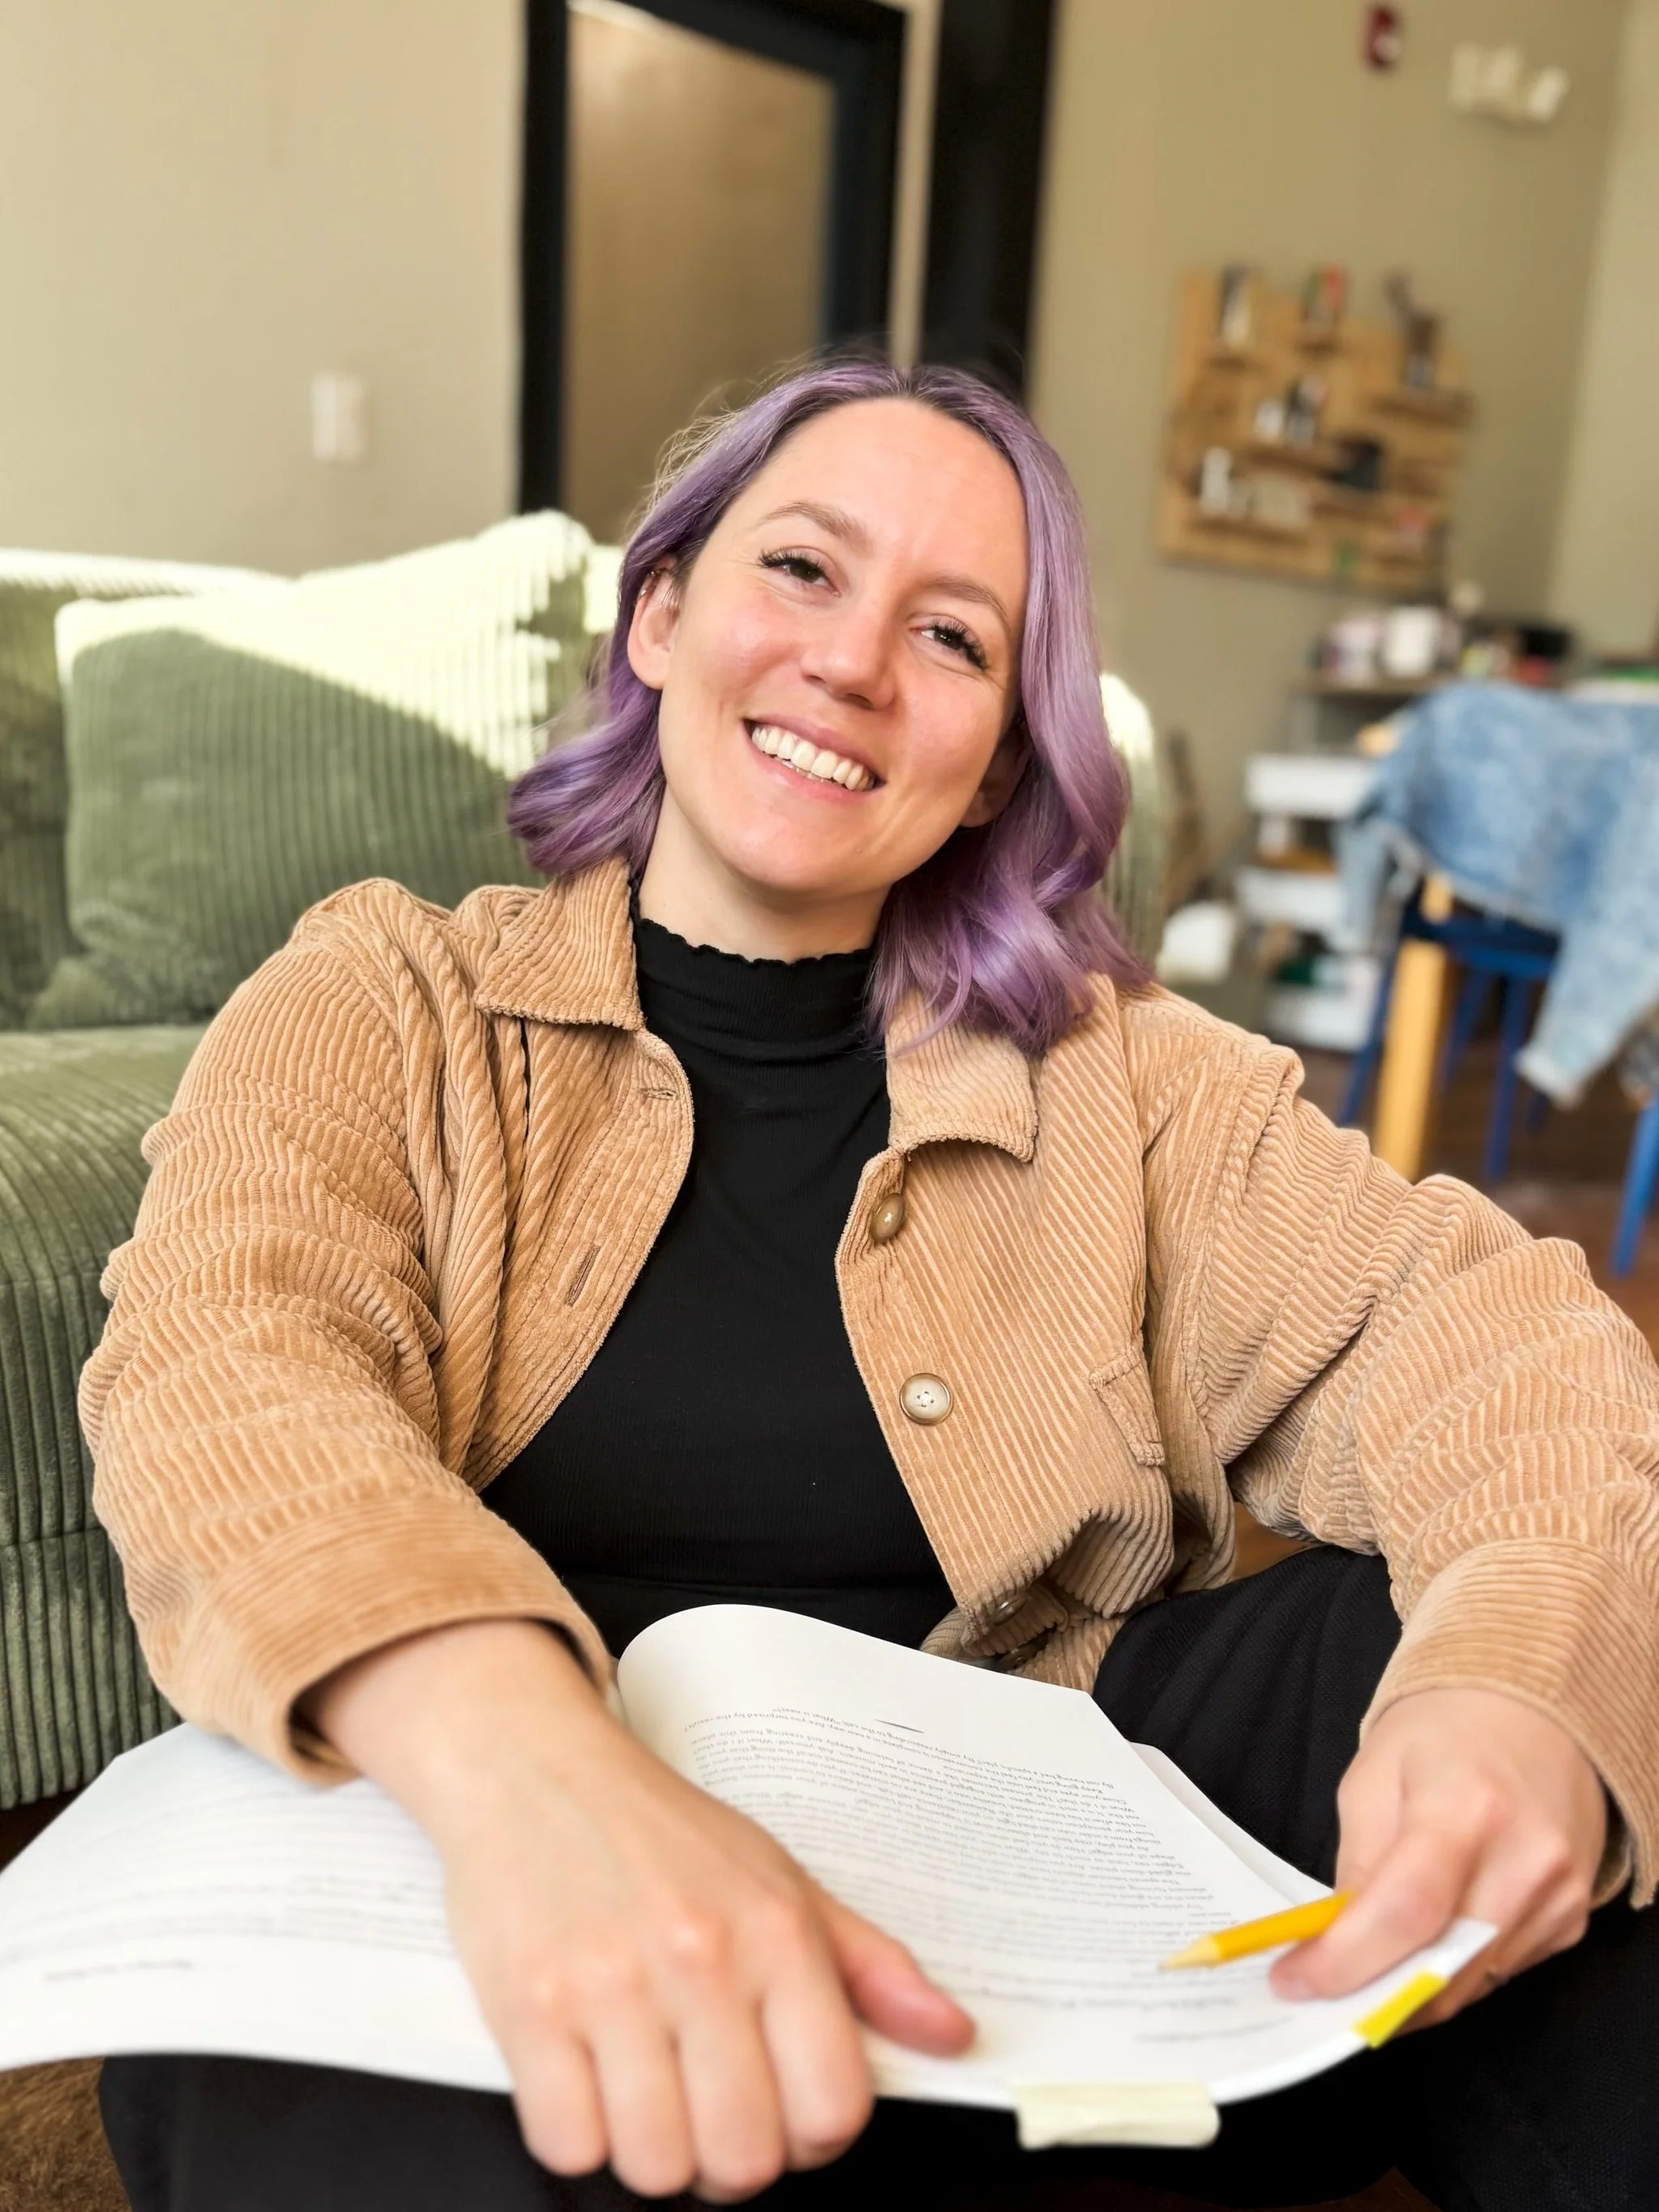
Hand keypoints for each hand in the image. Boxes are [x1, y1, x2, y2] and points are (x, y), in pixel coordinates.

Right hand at [307, 1621, 971, 2200]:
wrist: (536, 1770)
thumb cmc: (660, 1832)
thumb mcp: (782, 1880)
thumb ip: (871, 1967)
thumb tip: (953, 2033)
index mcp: (775, 1934)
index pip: (832, 2108)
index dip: (811, 2139)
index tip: (782, 2114)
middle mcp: (700, 1959)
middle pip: (743, 2159)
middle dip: (728, 2160)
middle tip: (707, 2114)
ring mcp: (609, 1986)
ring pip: (655, 2167)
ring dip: (650, 2152)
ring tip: (644, 2094)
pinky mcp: (528, 2007)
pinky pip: (567, 2145)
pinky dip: (577, 2134)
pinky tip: (585, 2078)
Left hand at [1270, 1686, 1605, 2027]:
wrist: (1535, 1712)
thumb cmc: (1443, 1734)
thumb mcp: (1373, 1778)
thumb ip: (1357, 1863)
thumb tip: (1335, 1945)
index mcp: (1465, 1806)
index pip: (1406, 1911)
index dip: (1346, 1961)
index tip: (1295, 1983)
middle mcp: (1525, 1859)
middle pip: (1441, 1967)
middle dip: (1372, 1992)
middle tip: (1322, 1992)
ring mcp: (1558, 1896)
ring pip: (1468, 1985)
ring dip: (1411, 1987)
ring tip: (1368, 1963)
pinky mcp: (1572, 1920)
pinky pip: (1498, 1972)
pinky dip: (1453, 1970)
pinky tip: (1429, 1937)